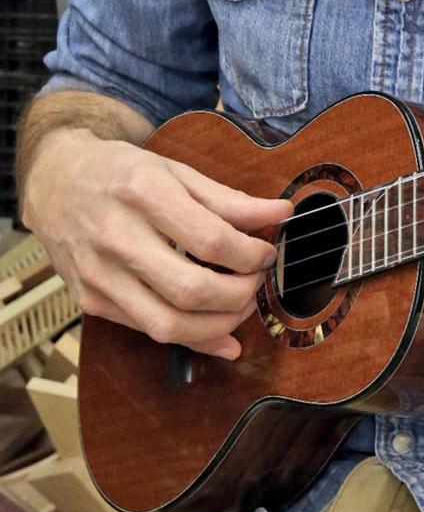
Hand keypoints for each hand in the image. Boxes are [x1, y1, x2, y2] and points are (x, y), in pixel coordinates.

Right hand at [23, 128, 291, 360]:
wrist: (55, 181)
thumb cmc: (122, 172)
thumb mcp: (175, 170)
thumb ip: (228, 199)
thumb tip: (281, 213)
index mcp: (143, 193)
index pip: (210, 239)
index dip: (250, 254)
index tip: (266, 253)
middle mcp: (116, 237)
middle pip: (190, 289)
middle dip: (239, 295)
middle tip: (257, 282)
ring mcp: (99, 275)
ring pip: (167, 324)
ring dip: (218, 325)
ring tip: (242, 306)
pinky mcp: (90, 301)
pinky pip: (146, 332)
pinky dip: (191, 340)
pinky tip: (220, 334)